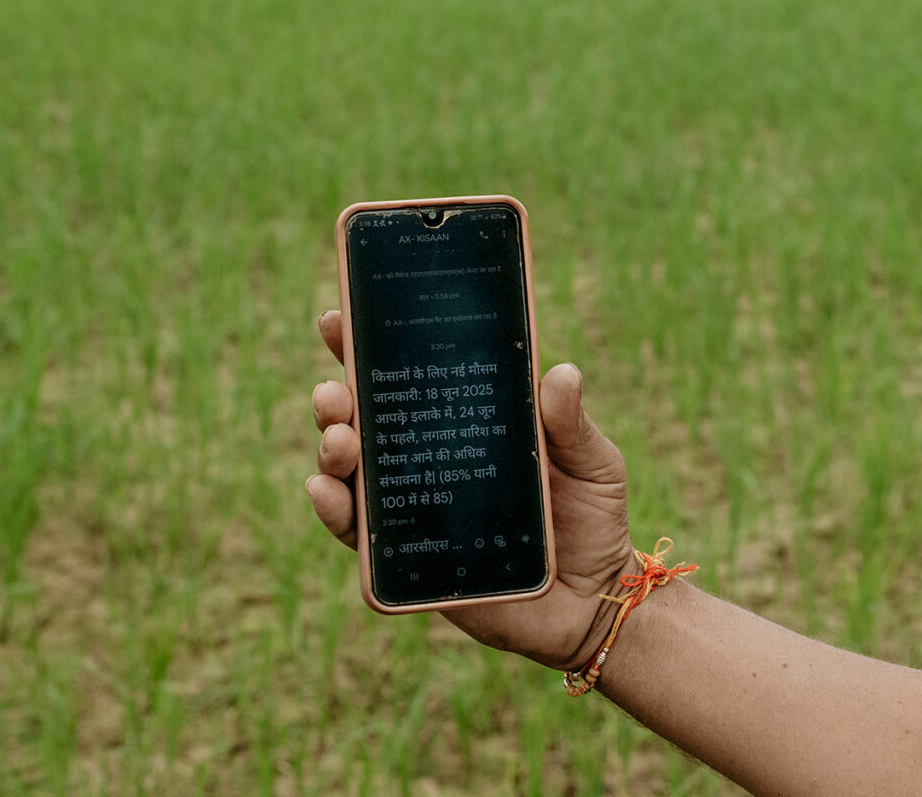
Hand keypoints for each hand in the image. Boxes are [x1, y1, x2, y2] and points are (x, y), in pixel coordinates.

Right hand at [306, 309, 637, 668]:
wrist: (595, 601)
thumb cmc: (593, 520)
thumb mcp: (593, 462)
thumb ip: (572, 424)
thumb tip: (560, 372)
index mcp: (465, 425)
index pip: (409, 379)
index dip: (367, 348)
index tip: (338, 319)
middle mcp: (429, 462)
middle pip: (365, 421)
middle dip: (337, 399)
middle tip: (335, 391)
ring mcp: (416, 511)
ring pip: (352, 474)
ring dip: (332, 450)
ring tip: (339, 438)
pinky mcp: (410, 564)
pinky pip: (360, 538)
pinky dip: (335, 513)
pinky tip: (326, 490)